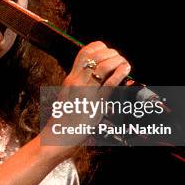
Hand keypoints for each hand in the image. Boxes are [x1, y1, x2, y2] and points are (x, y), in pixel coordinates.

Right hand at [38, 41, 131, 160]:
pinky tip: (126, 69)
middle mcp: (76, 81)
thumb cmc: (66, 119)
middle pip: (94, 56)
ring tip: (124, 63)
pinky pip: (109, 84)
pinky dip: (120, 73)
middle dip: (111, 53)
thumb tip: (97, 77)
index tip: (108, 52)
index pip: (84, 52)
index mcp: (71, 78)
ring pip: (102, 66)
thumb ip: (81, 86)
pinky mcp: (94, 104)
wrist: (58, 136)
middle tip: (119, 58)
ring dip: (117, 61)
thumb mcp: (70, 96)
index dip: (99, 47)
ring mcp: (85, 92)